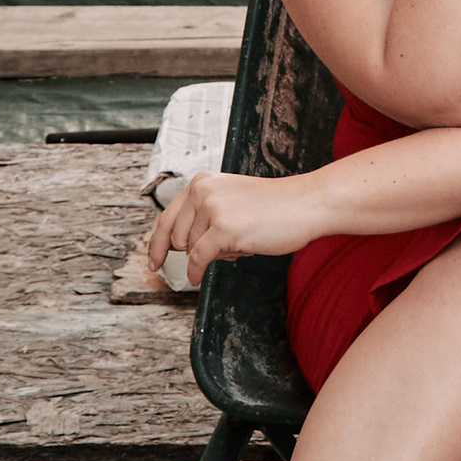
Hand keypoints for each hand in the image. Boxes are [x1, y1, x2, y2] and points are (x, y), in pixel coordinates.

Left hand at [144, 166, 323, 287]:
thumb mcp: (231, 201)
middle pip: (178, 238)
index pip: (167, 217)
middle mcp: (202, 191)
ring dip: (213, 255)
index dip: (157, 243)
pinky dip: (194, 272)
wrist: (306, 204)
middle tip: (229, 244)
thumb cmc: (275, 207)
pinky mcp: (223, 229)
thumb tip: (180, 246)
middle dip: (196, 249)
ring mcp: (212, 209)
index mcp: (202, 182)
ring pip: (191, 250)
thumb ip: (205, 214)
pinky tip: (197, 278)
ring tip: (242, 240)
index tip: (154, 260)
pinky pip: (197, 259)